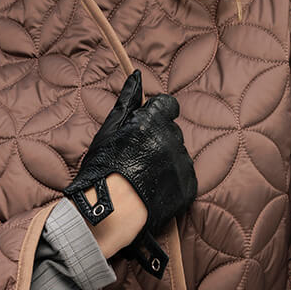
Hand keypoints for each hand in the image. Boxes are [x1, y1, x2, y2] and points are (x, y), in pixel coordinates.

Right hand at [62, 70, 196, 276]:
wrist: (109, 214)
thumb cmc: (102, 170)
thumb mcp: (108, 131)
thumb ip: (126, 101)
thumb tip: (137, 75)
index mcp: (153, 121)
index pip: (167, 106)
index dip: (155, 117)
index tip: (142, 132)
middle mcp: (172, 139)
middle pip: (171, 132)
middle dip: (157, 141)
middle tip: (136, 161)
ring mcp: (182, 164)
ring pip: (178, 155)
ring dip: (165, 162)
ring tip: (143, 179)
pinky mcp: (188, 188)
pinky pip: (184, 178)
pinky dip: (172, 182)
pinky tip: (154, 191)